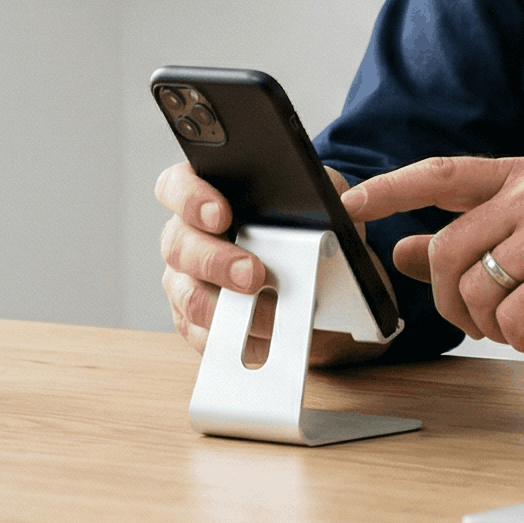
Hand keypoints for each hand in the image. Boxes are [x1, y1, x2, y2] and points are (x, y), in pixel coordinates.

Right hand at [153, 161, 363, 365]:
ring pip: (186, 294)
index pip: (176, 186)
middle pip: (177, 245)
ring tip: (267, 313)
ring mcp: (184, 280)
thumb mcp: (320, 203)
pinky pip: (200, 332)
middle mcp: (185, 236)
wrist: (311, 282)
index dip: (189, 198)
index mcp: (205, 196)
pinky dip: (233, 337)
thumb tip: (347, 201)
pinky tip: (263, 335)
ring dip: (225, 306)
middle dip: (214, 261)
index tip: (219, 214)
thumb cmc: (300, 230)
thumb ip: (330, 192)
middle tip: (252, 274)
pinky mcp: (193, 320)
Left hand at [340, 156, 523, 362]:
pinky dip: (520, 338)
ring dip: (490, 325)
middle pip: (446, 251)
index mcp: (521, 177)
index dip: (387, 190)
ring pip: (474, 289)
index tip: (347, 204)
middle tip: (483, 321)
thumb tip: (400, 249)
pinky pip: (510, 317)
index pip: (439, 175)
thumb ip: (467, 240)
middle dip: (449, 301)